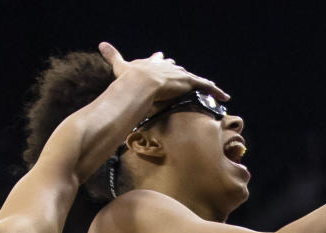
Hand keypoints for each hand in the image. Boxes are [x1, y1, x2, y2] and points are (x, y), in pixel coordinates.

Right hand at [99, 41, 229, 102]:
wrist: (140, 82)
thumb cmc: (130, 78)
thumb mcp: (120, 66)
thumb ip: (112, 55)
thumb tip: (101, 43)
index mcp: (153, 64)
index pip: (158, 62)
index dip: (160, 61)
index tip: (162, 58)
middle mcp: (168, 68)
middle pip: (177, 69)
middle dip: (180, 72)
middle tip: (185, 74)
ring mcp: (179, 75)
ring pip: (193, 79)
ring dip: (202, 84)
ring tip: (210, 88)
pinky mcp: (189, 82)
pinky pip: (206, 87)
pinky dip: (216, 91)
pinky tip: (225, 96)